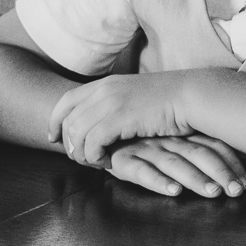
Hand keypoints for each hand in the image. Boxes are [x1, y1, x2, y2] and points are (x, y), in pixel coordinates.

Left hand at [49, 72, 197, 166]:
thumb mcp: (134, 96)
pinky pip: (92, 143)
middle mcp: (104, 90)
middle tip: (82, 159)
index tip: (54, 139)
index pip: (66, 100)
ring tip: (97, 162)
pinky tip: (108, 162)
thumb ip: (114, 104)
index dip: (54, 121)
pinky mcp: (120, 118)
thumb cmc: (168, 101)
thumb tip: (100, 121)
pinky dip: (95, 157)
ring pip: (77, 134)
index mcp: (106, 83)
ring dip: (82, 154)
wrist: (190, 96)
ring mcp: (110, 103)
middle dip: (69, 144)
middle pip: (67, 121)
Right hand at [104, 134, 245, 198]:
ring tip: (213, 192)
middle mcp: (167, 139)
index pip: (212, 145)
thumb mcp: (169, 139)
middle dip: (220, 173)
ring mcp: (146, 148)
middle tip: (236, 191)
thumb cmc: (139, 139)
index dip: (230, 163)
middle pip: (199, 154)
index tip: (245, 183)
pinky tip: (173, 190)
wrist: (100, 130)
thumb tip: (229, 169)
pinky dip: (159, 181)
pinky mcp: (124, 159)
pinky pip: (142, 171)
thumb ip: (194, 149)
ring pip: (175, 163)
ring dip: (195, 178)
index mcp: (181, 134)